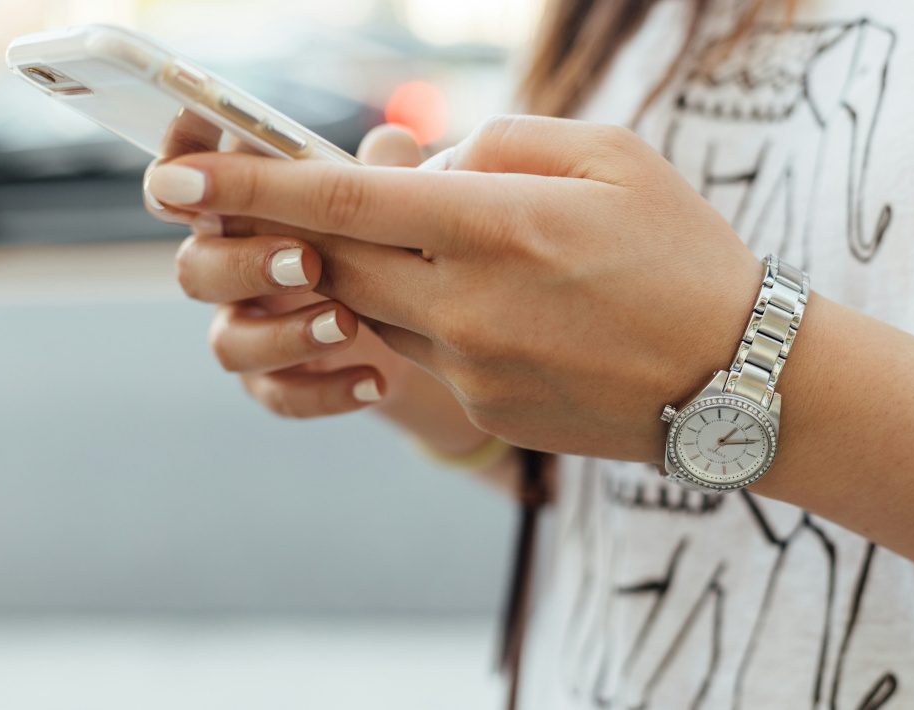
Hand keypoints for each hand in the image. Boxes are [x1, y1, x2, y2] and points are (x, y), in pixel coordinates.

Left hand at [144, 116, 764, 462]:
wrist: (737, 379)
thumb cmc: (684, 252)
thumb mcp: (610, 156)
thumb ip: (500, 143)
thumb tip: (421, 164)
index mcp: (499, 225)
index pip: (343, 200)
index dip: (251, 186)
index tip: (176, 180)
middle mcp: (468, 303)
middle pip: (335, 260)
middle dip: (297, 230)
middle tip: (284, 206)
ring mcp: (471, 366)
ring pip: (373, 307)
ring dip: (376, 270)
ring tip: (448, 248)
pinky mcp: (482, 406)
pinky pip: (422, 350)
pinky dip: (430, 314)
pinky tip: (498, 305)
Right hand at [152, 125, 439, 418]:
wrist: (416, 328)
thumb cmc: (385, 241)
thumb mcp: (392, 203)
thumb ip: (384, 173)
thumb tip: (393, 142)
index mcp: (244, 211)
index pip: (188, 183)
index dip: (177, 166)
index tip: (195, 164)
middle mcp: (232, 269)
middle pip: (195, 268)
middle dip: (245, 264)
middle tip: (308, 261)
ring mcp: (249, 329)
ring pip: (228, 342)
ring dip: (284, 334)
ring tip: (348, 324)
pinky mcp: (275, 382)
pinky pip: (279, 395)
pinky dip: (325, 391)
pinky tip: (375, 380)